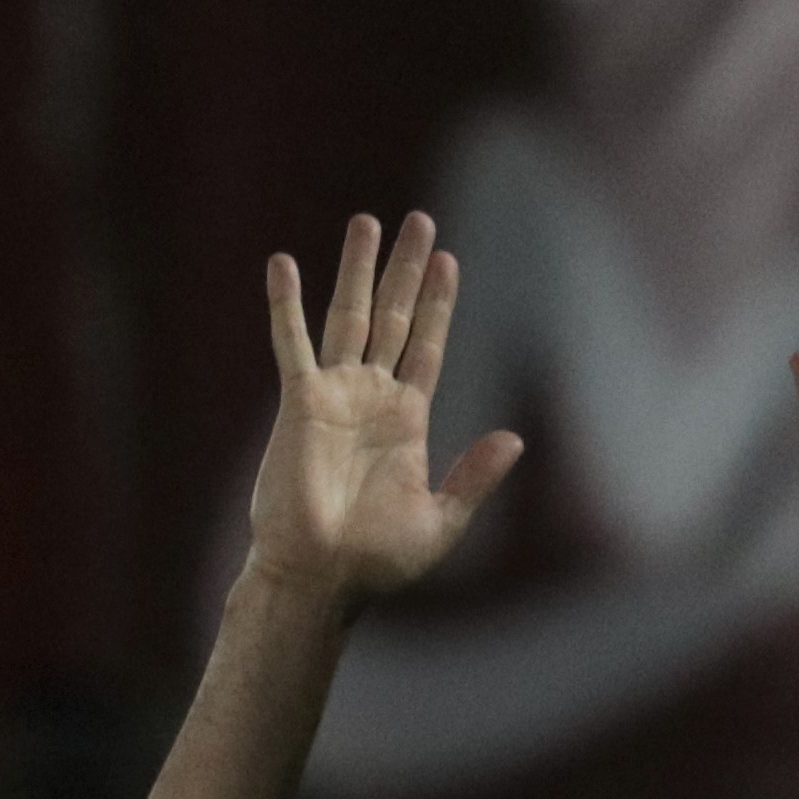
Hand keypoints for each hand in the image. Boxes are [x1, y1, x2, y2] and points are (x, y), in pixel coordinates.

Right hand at [248, 209, 523, 607]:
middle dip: (405, 270)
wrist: (321, 578)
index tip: (448, 260)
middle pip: (393, 317)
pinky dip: (286, 304)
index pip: (427, 346)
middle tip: (419, 220)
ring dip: (357, 269)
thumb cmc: (376, 563)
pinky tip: (283, 263)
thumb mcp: (441, 522)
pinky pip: (292, 343)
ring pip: (348, 316)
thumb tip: (514, 438)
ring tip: (367, 222)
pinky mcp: (300, 403)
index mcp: (407, 421)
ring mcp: (335, 396)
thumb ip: (474, 477)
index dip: (438, 304)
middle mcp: (371, 399)